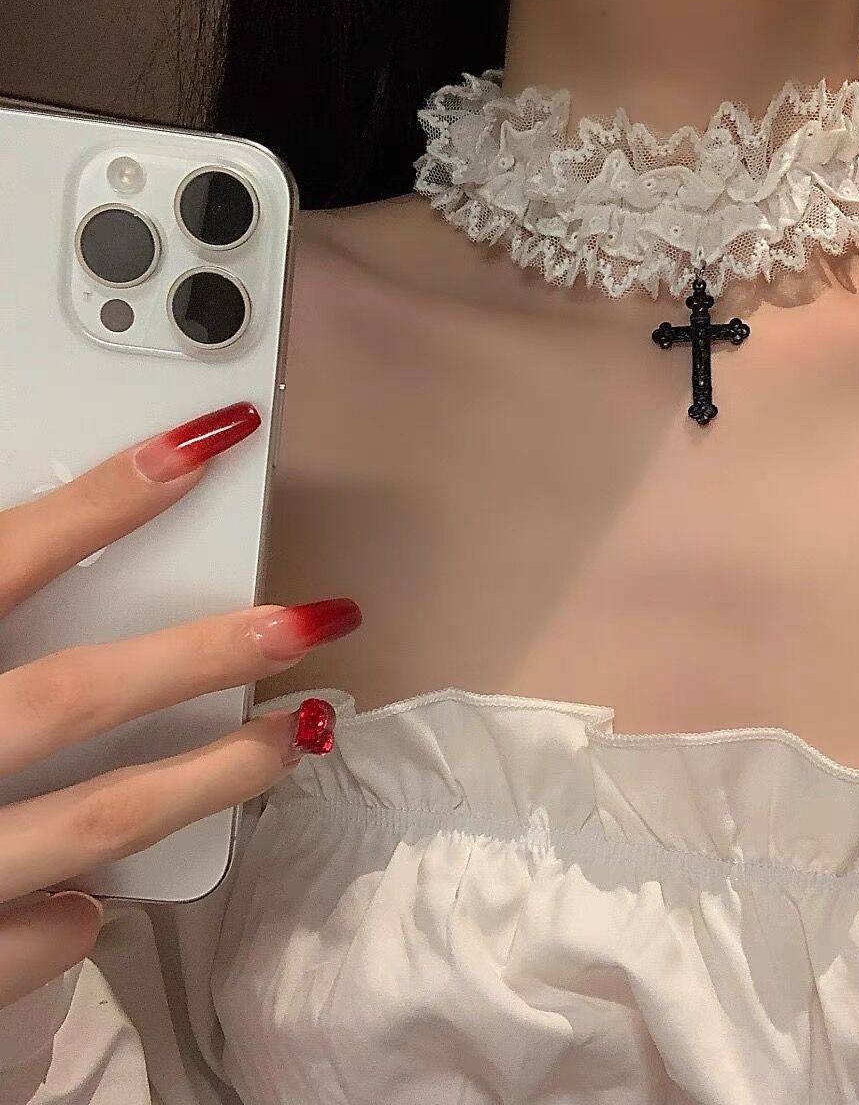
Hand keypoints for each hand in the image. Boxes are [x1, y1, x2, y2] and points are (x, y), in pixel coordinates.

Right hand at [0, 401, 360, 1009]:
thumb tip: (15, 550)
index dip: (107, 500)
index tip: (206, 444)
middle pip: (80, 696)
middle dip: (208, 652)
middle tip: (313, 618)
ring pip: (104, 819)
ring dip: (220, 773)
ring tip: (299, 733)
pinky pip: (49, 930)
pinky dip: (81, 909)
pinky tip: (97, 895)